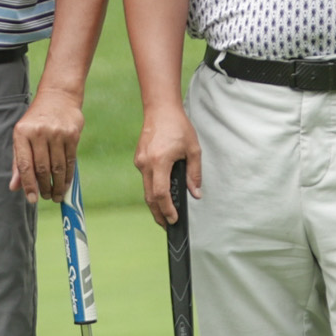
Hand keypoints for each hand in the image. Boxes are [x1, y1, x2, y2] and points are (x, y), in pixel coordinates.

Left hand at [10, 83, 84, 200]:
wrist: (58, 96)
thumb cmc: (36, 120)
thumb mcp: (21, 136)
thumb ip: (18, 162)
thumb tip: (14, 187)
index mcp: (22, 133)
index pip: (25, 165)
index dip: (28, 185)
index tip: (32, 199)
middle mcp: (39, 133)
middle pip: (42, 168)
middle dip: (44, 187)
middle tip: (46, 197)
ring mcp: (57, 133)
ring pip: (57, 167)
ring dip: (57, 186)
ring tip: (55, 196)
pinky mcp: (72, 135)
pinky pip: (70, 161)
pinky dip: (68, 176)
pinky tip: (65, 185)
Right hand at [135, 104, 201, 225]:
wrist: (160, 109)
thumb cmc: (178, 127)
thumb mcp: (193, 149)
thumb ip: (195, 173)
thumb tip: (196, 193)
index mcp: (160, 161)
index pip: (161, 194)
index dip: (167, 210)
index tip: (173, 220)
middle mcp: (146, 163)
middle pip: (150, 196)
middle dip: (158, 213)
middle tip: (167, 225)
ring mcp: (140, 161)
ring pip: (146, 189)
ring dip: (155, 203)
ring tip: (165, 214)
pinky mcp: (139, 159)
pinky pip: (146, 178)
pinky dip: (153, 189)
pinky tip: (161, 194)